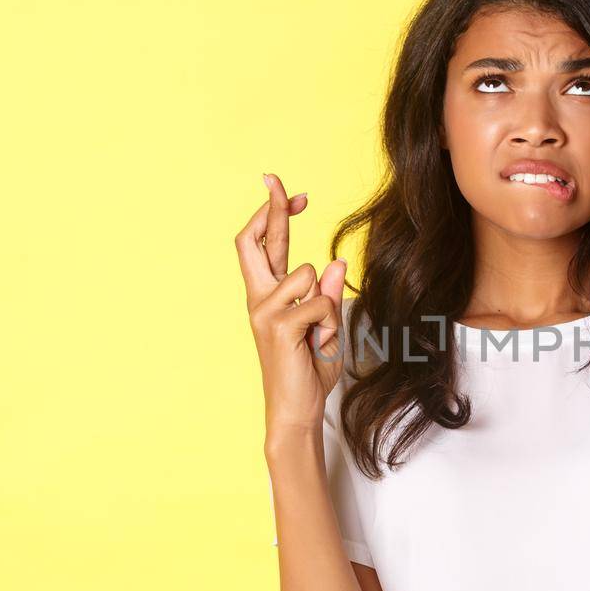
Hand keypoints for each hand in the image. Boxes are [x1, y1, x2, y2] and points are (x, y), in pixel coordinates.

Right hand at [234, 172, 347, 441]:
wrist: (297, 409)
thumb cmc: (308, 370)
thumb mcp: (326, 326)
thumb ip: (326, 295)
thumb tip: (336, 263)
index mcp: (269, 296)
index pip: (265, 245)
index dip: (276, 214)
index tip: (294, 193)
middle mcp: (259, 299)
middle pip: (253, 241)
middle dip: (270, 208)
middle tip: (277, 182)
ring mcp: (264, 312)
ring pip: (305, 273)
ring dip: (325, 301)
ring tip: (320, 333)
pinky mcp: (277, 327)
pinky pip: (318, 304)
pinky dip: (329, 323)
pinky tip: (318, 344)